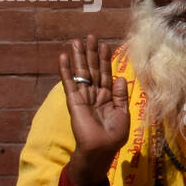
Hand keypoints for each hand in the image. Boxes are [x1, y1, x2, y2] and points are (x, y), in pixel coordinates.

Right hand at [59, 33, 129, 185]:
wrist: (100, 149)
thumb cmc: (114, 136)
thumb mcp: (123, 113)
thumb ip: (121, 95)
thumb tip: (121, 78)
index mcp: (108, 97)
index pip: (106, 74)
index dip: (105, 60)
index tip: (104, 45)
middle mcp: (95, 94)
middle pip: (93, 69)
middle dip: (91, 53)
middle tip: (89, 36)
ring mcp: (83, 96)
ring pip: (81, 72)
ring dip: (78, 57)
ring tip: (76, 41)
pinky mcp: (73, 100)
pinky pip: (69, 82)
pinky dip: (66, 70)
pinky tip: (63, 57)